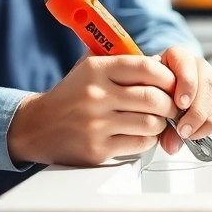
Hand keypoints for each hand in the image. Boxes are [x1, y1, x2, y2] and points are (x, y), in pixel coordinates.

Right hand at [7, 55, 177, 166]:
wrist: (37, 126)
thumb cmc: (71, 96)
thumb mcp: (90, 68)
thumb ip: (122, 63)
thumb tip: (163, 64)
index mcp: (96, 69)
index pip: (146, 68)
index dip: (168, 77)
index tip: (173, 84)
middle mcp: (96, 94)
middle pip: (154, 98)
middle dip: (171, 104)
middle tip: (173, 106)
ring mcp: (96, 123)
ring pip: (151, 123)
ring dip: (161, 124)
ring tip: (156, 120)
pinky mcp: (97, 148)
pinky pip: (139, 144)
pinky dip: (147, 140)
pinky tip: (141, 134)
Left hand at [157, 46, 211, 154]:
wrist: (159, 89)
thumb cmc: (153, 89)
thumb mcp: (150, 99)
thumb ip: (157, 120)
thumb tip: (171, 145)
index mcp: (177, 56)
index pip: (186, 61)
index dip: (186, 82)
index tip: (180, 104)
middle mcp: (197, 64)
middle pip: (206, 81)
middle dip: (196, 109)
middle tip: (183, 128)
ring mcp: (210, 78)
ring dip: (203, 119)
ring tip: (188, 134)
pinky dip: (211, 123)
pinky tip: (197, 133)